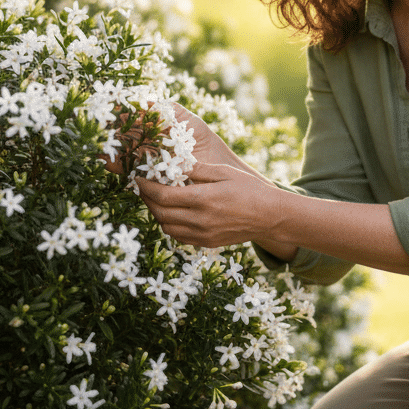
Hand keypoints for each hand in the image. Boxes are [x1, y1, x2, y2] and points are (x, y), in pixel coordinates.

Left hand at [136, 160, 281, 248]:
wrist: (270, 217)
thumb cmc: (250, 189)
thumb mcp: (224, 172)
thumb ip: (197, 170)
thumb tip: (174, 165)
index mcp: (203, 199)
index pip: (162, 195)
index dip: (145, 187)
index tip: (138, 178)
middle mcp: (200, 220)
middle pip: (159, 212)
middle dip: (146, 199)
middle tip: (143, 187)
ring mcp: (203, 234)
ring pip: (166, 227)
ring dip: (156, 213)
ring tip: (156, 199)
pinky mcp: (206, 243)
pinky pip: (178, 237)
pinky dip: (169, 225)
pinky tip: (172, 213)